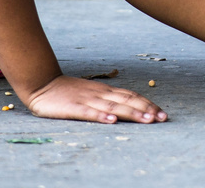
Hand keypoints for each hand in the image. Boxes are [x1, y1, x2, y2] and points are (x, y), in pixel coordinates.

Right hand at [24, 74, 166, 123]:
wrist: (42, 83)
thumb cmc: (68, 91)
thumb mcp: (91, 93)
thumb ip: (107, 99)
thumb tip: (128, 106)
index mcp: (105, 91)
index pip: (131, 95)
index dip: (148, 104)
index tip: (162, 113)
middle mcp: (100, 94)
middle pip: (127, 100)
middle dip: (146, 109)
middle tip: (162, 118)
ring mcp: (87, 100)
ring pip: (113, 106)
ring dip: (132, 113)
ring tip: (146, 120)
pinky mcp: (73, 107)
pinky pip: (89, 112)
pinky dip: (101, 116)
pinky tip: (112, 121)